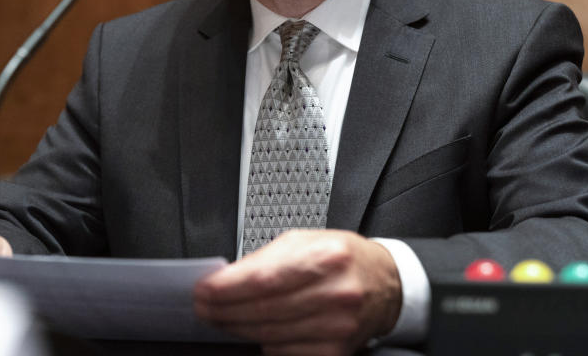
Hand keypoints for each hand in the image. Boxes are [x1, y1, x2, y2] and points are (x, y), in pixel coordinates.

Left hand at [193, 229, 401, 355]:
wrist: (383, 284)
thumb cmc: (342, 258)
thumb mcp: (306, 241)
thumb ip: (266, 260)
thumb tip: (225, 279)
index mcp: (328, 257)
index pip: (264, 279)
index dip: (227, 289)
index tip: (204, 290)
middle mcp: (336, 293)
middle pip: (263, 310)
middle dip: (224, 310)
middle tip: (204, 307)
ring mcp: (337, 326)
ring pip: (269, 334)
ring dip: (238, 328)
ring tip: (223, 318)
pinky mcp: (334, 351)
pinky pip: (285, 352)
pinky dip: (264, 343)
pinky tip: (257, 330)